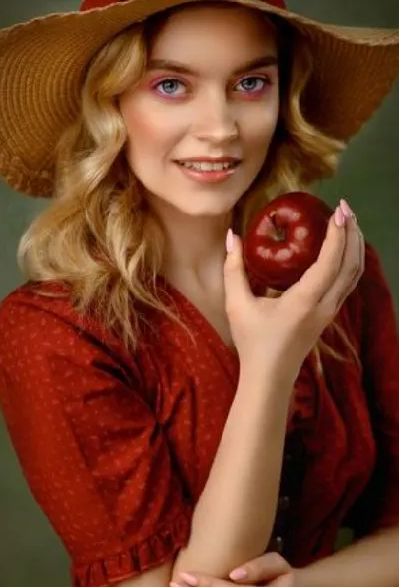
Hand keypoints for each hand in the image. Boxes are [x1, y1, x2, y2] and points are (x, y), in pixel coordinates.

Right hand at [224, 203, 363, 376]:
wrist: (269, 377)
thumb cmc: (252, 342)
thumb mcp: (237, 305)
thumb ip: (234, 269)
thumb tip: (232, 237)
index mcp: (305, 301)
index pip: (330, 262)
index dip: (337, 234)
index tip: (337, 211)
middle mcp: (324, 306)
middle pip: (352, 265)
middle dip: (353, 234)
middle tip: (345, 209)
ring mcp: (330, 312)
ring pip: (354, 275)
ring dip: (355, 247)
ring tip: (348, 224)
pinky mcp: (328, 316)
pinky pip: (347, 283)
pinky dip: (349, 261)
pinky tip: (341, 250)